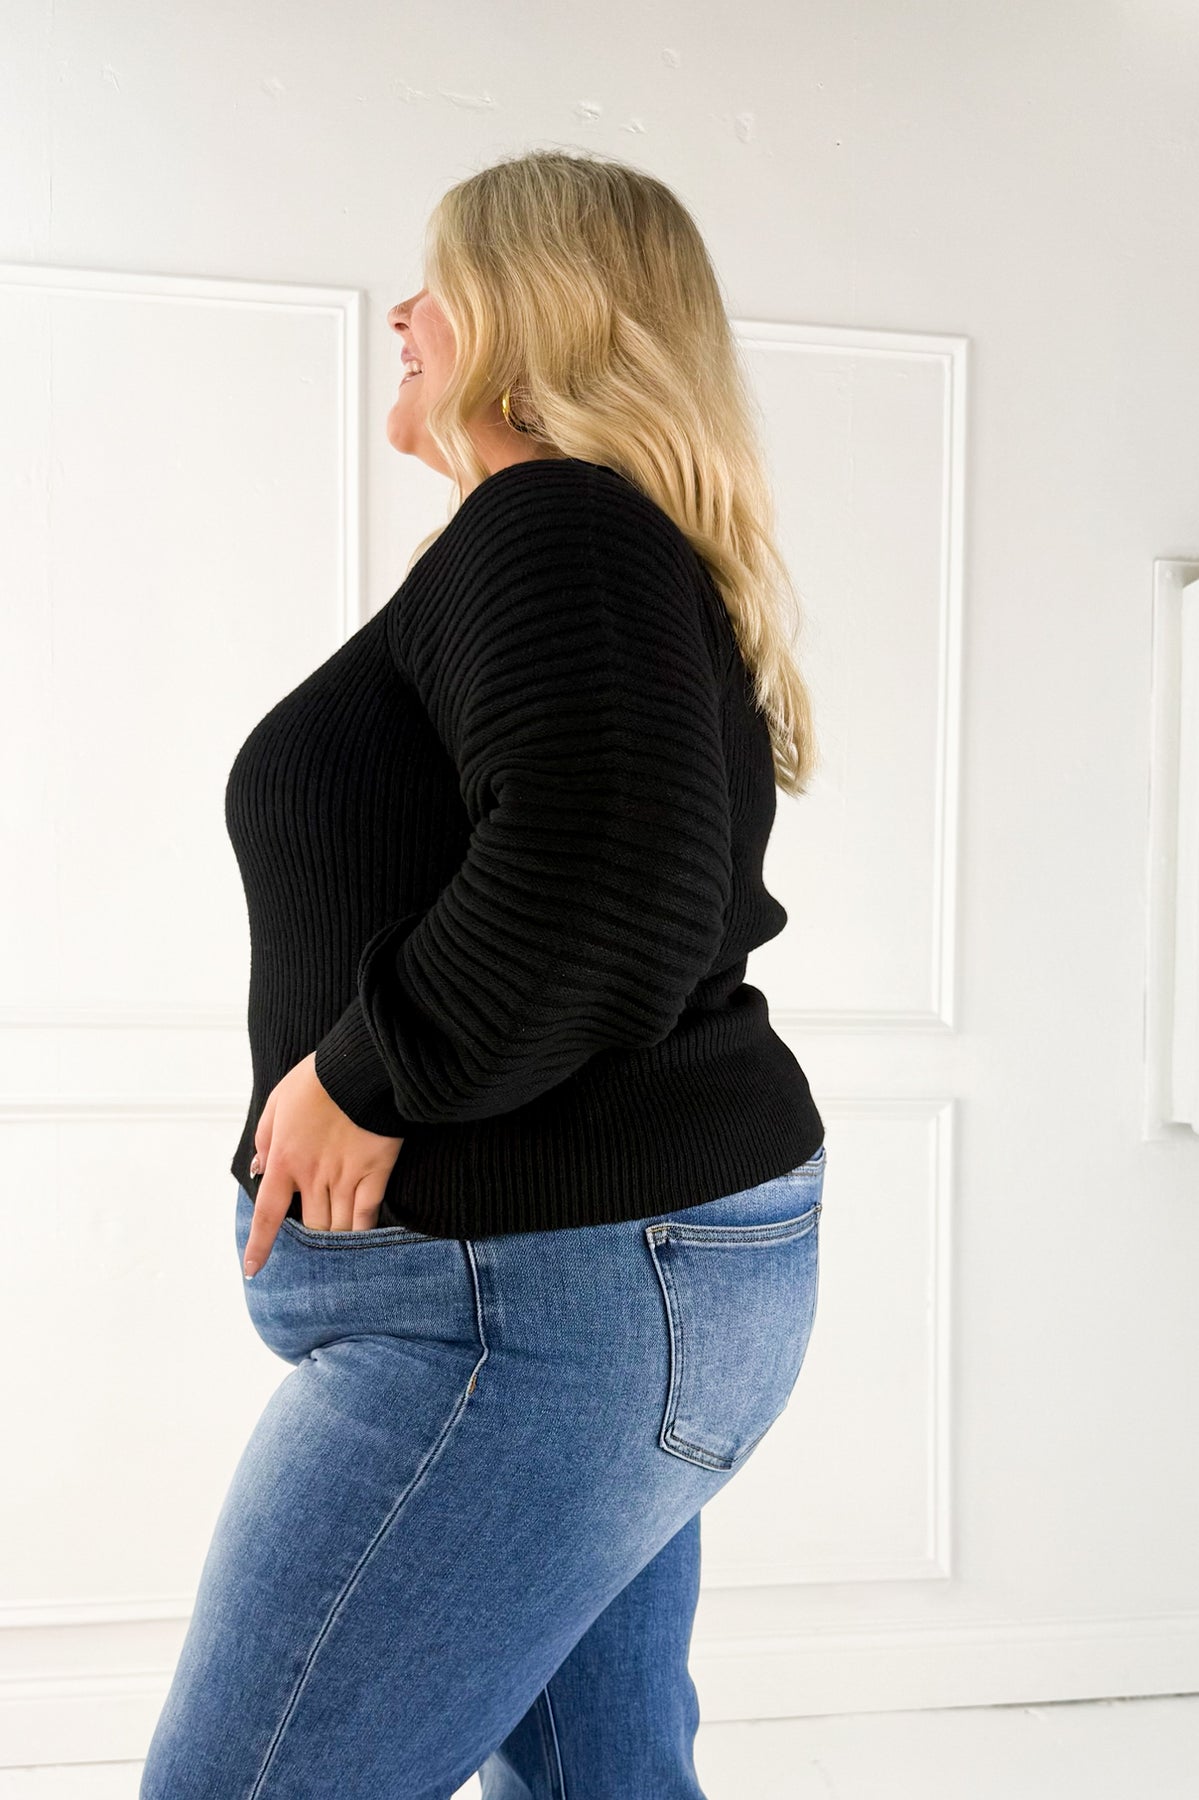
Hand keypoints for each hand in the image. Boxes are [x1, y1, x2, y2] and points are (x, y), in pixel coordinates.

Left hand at [242, 1053, 403, 1277]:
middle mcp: (312, 1175)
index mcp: (284, 1159)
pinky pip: (368, 1213)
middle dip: (311, 1240)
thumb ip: (265, 1138)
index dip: (260, 1245)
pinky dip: (364, 1229)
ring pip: (339, 1226)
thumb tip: (258, 1167)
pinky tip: (363, 1236)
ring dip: (337, 1239)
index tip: (253, 1269)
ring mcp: (345, 1176)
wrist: (360, 1065)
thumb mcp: (277, 1101)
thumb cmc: (317, 1078)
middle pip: (311, 1226)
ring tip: (340, 1247)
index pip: (267, 1214)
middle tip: (314, 1246)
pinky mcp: (375, 1170)